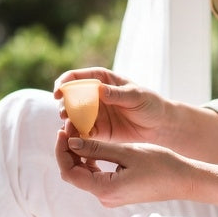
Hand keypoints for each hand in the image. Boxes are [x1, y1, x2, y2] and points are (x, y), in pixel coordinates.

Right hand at [54, 68, 170, 144]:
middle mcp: (93, 96)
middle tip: (64, 113)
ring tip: (69, 127)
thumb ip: (117, 94)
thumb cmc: (149, 103)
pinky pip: (81, 132)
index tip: (58, 92)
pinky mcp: (96, 130)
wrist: (159, 125)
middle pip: (70, 97)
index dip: (64, 83)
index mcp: (101, 80)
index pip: (76, 77)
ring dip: (67, 121)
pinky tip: (76, 139)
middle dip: (63, 105)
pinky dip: (76, 135)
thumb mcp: (135, 96)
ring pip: (73, 116)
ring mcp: (93, 114)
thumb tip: (99, 89)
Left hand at [55, 129, 192, 207]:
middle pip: (74, 174)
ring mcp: (109, 196)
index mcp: (105, 189)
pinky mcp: (115, 192)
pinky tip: (91, 145)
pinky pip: (95, 177)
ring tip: (78, 131)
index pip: (69, 173)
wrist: (183, 180)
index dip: (61, 151)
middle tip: (69, 126)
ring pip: (83, 175)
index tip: (63, 130)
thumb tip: (71, 142)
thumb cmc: (160, 164)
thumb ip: (97, 148)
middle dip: (68, 150)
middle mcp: (104, 197)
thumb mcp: (127, 152)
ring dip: (78, 154)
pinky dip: (90, 161)